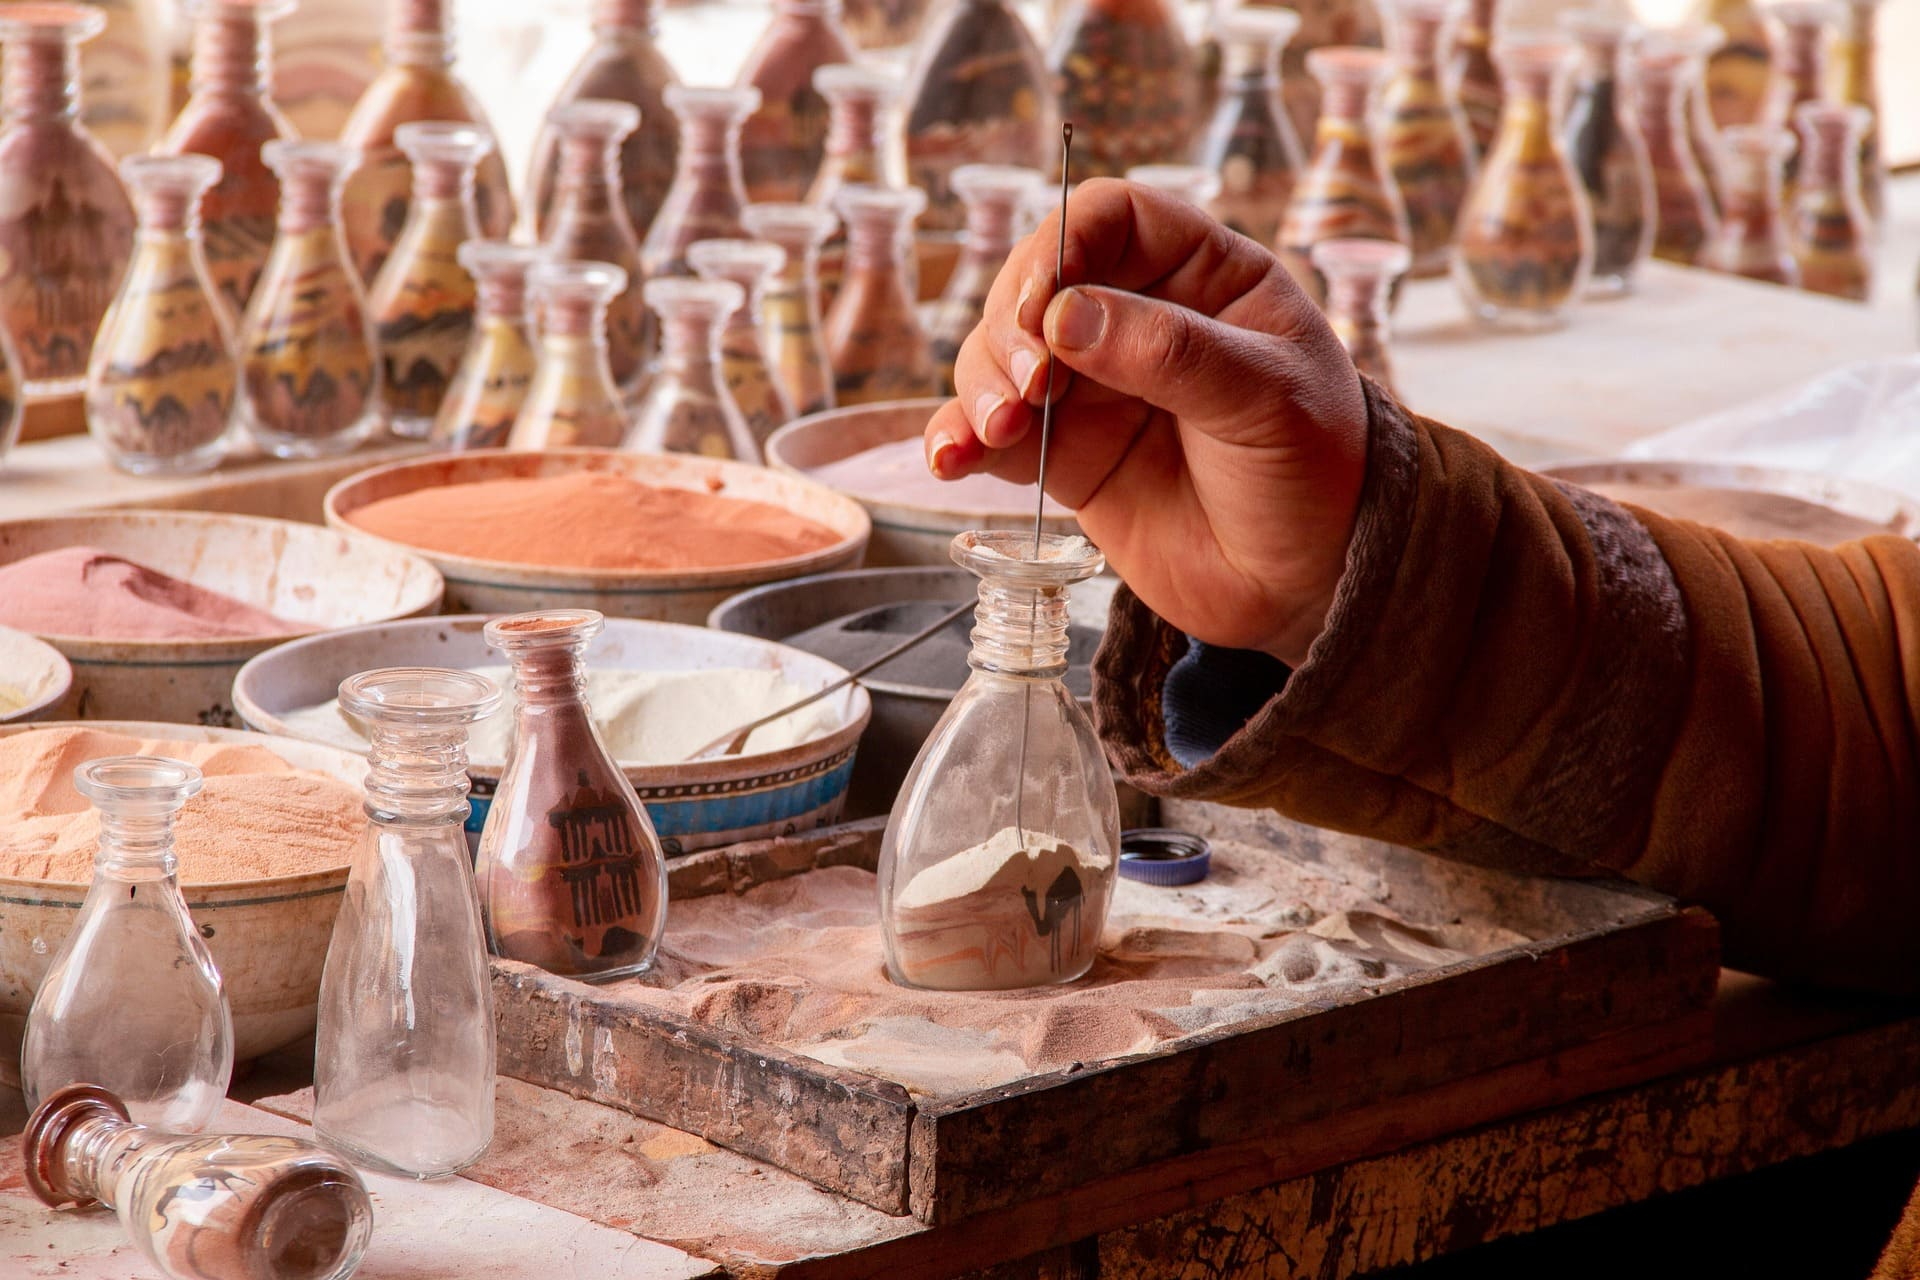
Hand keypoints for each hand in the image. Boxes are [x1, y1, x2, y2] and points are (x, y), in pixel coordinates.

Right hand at [924, 179, 1369, 666]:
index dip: (1062, 244)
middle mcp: (1136, 319)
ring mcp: (1093, 389)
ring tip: (1004, 430)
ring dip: (981, 385)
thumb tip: (1064, 318)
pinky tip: (951, 458)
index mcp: (1201, 275)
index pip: (1111, 218)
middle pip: (1034, 283)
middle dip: (1012, 328)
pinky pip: (991, 433)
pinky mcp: (1064, 456)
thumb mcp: (1265, 400)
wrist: (1311, 582)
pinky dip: (959, 439)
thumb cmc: (1315, 472)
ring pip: (999, 356)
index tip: (1042, 308)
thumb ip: (1170, 353)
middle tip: (1031, 386)